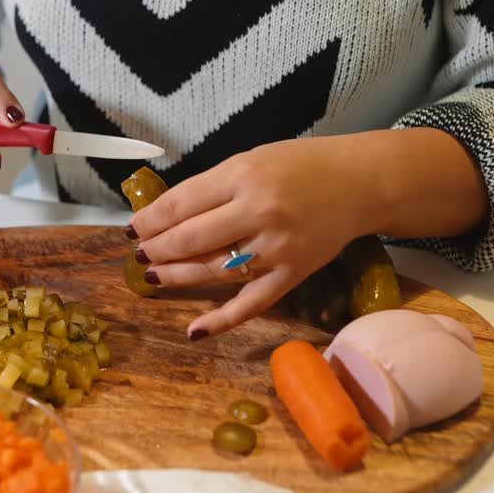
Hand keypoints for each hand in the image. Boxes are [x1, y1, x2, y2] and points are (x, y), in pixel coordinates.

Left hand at [127, 128, 488, 338]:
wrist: (360, 183)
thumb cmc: (302, 167)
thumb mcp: (252, 161)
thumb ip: (214, 187)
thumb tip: (167, 214)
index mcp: (244, 176)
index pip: (183, 204)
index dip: (151, 219)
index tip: (133, 229)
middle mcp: (259, 212)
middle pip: (193, 239)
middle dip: (159, 249)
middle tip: (141, 255)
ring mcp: (276, 248)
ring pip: (214, 271)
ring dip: (178, 277)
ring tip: (153, 277)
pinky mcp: (292, 274)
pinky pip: (251, 303)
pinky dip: (222, 320)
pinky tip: (195, 331)